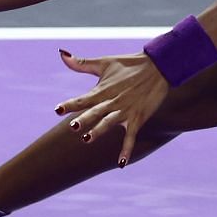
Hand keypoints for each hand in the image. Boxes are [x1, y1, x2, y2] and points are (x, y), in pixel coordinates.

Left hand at [54, 49, 168, 166]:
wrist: (159, 66)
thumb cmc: (129, 64)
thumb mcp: (104, 62)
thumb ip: (81, 63)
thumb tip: (61, 53)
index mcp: (103, 89)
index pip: (83, 99)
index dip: (70, 104)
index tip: (57, 110)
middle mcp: (112, 101)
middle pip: (95, 112)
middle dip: (84, 119)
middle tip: (72, 127)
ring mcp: (125, 111)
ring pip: (110, 123)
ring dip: (99, 131)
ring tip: (87, 139)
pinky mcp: (137, 118)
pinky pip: (131, 136)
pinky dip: (126, 150)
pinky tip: (120, 163)